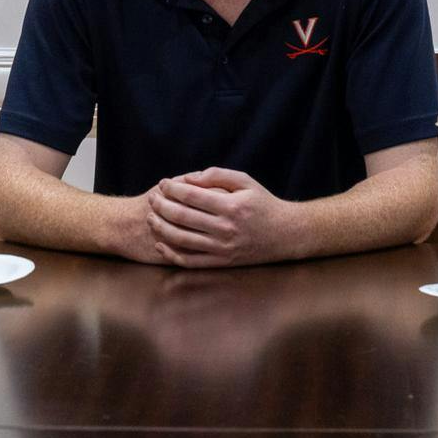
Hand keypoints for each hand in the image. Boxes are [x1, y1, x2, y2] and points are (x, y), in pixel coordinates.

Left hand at [145, 168, 295, 267]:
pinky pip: (191, 261)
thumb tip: (189, 178)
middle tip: (151, 198)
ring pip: (182, 240)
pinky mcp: (221, 262)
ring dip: (161, 228)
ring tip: (151, 217)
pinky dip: (172, 254)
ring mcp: (222, 248)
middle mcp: (225, 229)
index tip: (163, 183)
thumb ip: (217, 175)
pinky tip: (160, 243)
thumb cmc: (263, 204)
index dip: (173, 189)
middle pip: (182, 217)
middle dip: (162, 206)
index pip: (192, 196)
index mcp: (231, 206)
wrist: (286, 234)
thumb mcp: (246, 181)